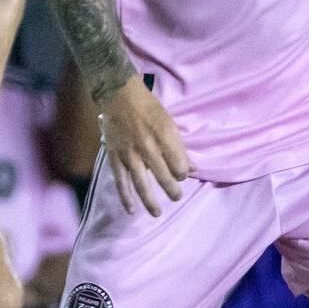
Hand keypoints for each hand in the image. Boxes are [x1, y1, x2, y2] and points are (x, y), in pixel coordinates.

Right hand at [96, 76, 190, 216]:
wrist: (119, 95)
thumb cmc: (148, 107)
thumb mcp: (169, 122)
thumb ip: (179, 147)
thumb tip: (192, 168)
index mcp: (164, 136)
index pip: (179, 165)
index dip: (183, 173)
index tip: (182, 174)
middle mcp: (148, 147)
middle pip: (164, 176)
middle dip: (172, 190)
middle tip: (176, 197)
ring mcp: (130, 154)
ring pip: (142, 183)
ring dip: (150, 201)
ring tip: (157, 213)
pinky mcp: (116, 157)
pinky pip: (121, 181)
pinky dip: (125, 196)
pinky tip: (131, 210)